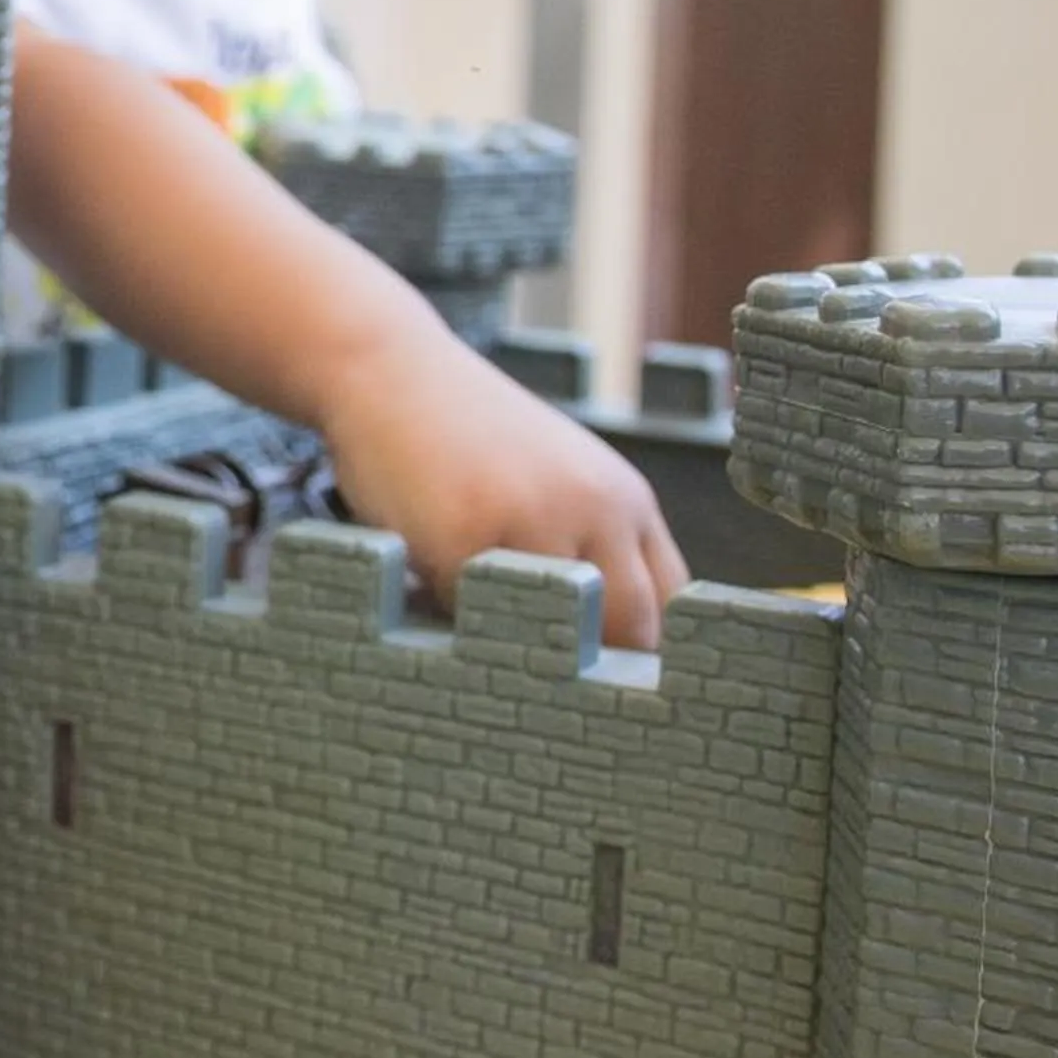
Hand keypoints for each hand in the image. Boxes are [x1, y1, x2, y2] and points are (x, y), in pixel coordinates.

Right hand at [320, 328, 689, 648]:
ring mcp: (530, 522)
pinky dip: (450, 619)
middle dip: (592, 669)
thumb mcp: (553, 477)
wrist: (386, 365)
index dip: (646, 651)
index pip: (671, 601)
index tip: (612, 682)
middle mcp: (592, 507)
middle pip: (628, 630)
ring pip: (550, 634)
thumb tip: (611, 648)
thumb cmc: (462, 432)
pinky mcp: (464, 539)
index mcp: (623, 496)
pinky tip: (424, 587)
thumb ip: (590, 543)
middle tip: (549, 691)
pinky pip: (470, 618)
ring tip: (485, 639)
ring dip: (519, 647)